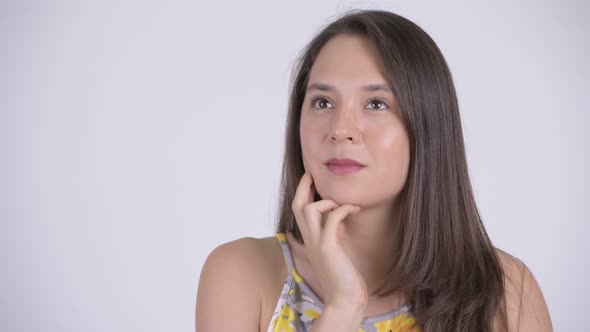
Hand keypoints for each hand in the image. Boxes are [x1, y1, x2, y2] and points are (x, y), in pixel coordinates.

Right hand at [291, 172, 367, 311]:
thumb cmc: (343, 278)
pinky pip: (332, 218)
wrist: (345, 300)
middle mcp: (309, 240)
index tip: (311, 180)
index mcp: (310, 240)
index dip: (303, 193)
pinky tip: (355, 209)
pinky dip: (343, 209)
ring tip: (341, 204)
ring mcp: (317, 244)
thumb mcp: (336, 250)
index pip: (298, 212)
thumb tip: (339, 220)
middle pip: (297, 206)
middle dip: (304, 186)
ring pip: (308, 209)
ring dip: (325, 200)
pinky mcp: (329, 248)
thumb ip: (334, 234)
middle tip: (313, 174)